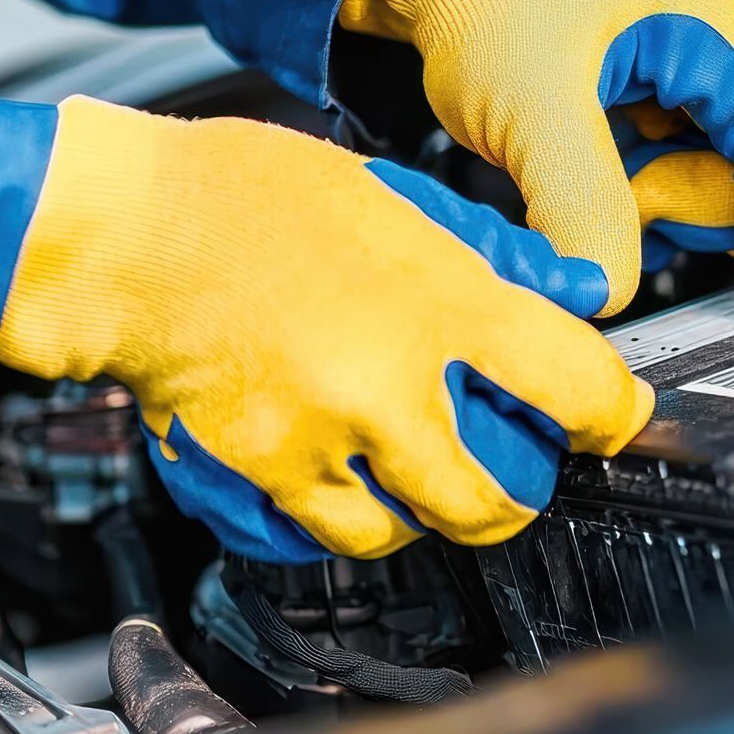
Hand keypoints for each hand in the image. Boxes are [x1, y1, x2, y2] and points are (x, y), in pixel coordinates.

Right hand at [0, 98, 650, 562]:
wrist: (122, 235)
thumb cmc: (247, 197)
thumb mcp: (394, 195)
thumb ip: (491, 253)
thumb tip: (566, 292)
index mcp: (440, 304)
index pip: (576, 389)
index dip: (612, 416)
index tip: (610, 419)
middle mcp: (389, 388)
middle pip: (501, 499)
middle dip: (516, 485)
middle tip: (509, 456)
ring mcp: (320, 445)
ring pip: (412, 530)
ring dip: (425, 505)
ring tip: (408, 454)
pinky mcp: (258, 480)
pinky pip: (325, 538)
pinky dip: (344, 514)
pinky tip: (340, 468)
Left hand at [340, 0, 733, 333]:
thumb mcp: (530, 111)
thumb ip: (579, 206)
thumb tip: (611, 288)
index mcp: (709, 30)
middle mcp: (720, 46)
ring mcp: (695, 70)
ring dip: (687, 211)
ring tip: (629, 201)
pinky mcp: (664, 96)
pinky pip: (695, 168)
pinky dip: (668, 202)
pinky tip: (628, 200)